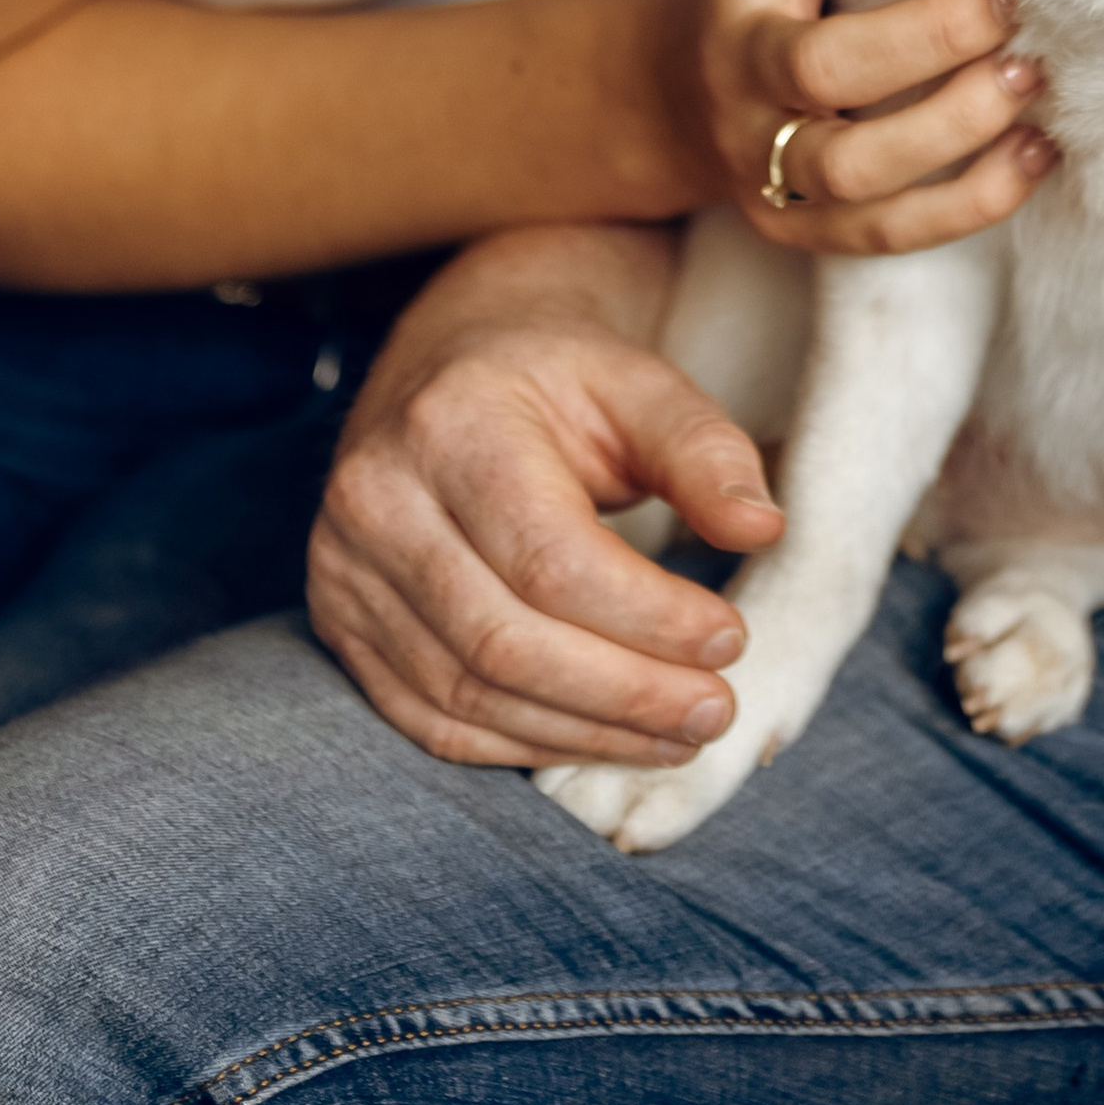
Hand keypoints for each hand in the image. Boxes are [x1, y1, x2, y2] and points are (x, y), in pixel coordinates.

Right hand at [310, 228, 783, 766]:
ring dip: (582, 733)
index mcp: (450, 426)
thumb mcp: (640, 382)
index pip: (549, 558)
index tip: (731, 639)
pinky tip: (599, 739)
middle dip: (623, 694)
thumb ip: (704, 452)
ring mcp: (344, 569)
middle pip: (502, 640)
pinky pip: (428, 717)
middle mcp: (376, 501)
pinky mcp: (340, 622)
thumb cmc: (559, 377)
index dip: (646, 618)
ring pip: (465, 693)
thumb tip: (764, 529)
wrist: (453, 361)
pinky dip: (520, 743)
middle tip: (716, 710)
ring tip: (676, 734)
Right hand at [694, 0, 1055, 251]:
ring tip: (1036, 74)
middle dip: (934, 31)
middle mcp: (742, 60)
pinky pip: (884, 233)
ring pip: (852, 166)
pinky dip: (968, 203)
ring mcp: (765, 152)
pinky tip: (1039, 152)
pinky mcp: (799, 226)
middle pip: (822, 63)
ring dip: (954, 124)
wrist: (674, 89)